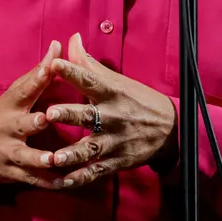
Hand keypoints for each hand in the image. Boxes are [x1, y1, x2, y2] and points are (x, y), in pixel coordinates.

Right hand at [0, 41, 62, 187]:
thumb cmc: (2, 114)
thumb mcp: (15, 93)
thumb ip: (39, 72)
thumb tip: (58, 44)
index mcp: (12, 104)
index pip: (24, 89)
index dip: (37, 78)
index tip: (51, 68)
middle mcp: (9, 128)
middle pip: (21, 124)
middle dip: (33, 122)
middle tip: (46, 118)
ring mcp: (10, 152)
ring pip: (26, 156)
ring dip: (40, 158)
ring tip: (54, 159)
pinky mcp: (14, 172)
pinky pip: (33, 179)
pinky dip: (48, 181)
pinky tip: (64, 182)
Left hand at [44, 33, 175, 187]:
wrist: (171, 129)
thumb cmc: (137, 99)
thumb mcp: (116, 80)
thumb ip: (88, 63)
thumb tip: (71, 38)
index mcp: (111, 93)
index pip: (90, 79)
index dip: (72, 71)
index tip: (54, 64)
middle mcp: (112, 116)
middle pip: (87, 115)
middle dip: (69, 115)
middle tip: (49, 114)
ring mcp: (114, 141)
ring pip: (90, 148)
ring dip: (71, 153)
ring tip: (54, 157)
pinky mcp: (116, 161)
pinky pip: (96, 171)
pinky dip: (80, 178)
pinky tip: (63, 182)